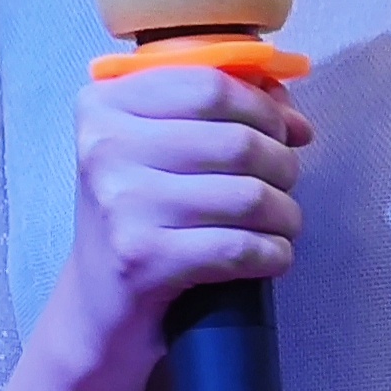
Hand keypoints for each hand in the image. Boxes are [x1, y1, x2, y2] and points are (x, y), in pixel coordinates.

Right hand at [68, 65, 313, 359]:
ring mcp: (121, 204)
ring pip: (246, 194)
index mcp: (107, 106)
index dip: (263, 106)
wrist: (97, 304)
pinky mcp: (141, 259)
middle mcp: (106, 148)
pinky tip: (274, 254)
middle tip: (287, 181)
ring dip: (284, 212)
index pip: (210, 85)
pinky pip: (238, 247)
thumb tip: (293, 118)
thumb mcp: (159, 149)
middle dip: (282, 163)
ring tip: (284, 221)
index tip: (286, 130)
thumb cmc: (139, 214)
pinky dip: (272, 252)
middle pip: (236, 141)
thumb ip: (219, 114)